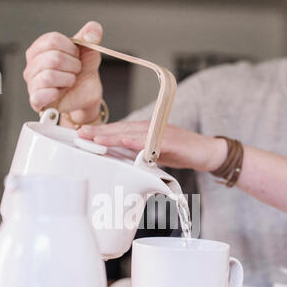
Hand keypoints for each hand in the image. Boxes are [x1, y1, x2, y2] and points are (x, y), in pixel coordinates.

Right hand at [23, 21, 102, 124]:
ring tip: (70, 82)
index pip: (53, 40)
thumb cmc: (81, 73)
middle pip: (53, 58)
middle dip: (73, 66)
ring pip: (49, 76)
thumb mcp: (88, 52)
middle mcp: (32, 64)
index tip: (76, 56)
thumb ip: (89, 38)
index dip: (71, 49)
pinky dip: (54, 93)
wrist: (85, 95)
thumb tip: (94, 28)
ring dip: (68, 80)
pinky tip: (59, 92)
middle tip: (76, 71)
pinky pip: (40, 95)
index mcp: (40, 48)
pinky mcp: (36, 100)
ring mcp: (33, 82)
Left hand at [78, 121, 226, 170]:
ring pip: (132, 133)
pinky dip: (137, 141)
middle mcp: (150, 128)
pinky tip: (124, 141)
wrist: (206, 151)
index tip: (83, 134)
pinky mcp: (170, 140)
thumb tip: (121, 158)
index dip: (101, 132)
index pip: (119, 130)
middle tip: (80, 133)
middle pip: (121, 128)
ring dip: (113, 135)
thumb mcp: (155, 154)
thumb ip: (138, 154)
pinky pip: (151, 141)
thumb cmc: (181, 152)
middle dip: (100, 131)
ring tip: (95, 138)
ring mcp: (160, 133)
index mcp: (144, 131)